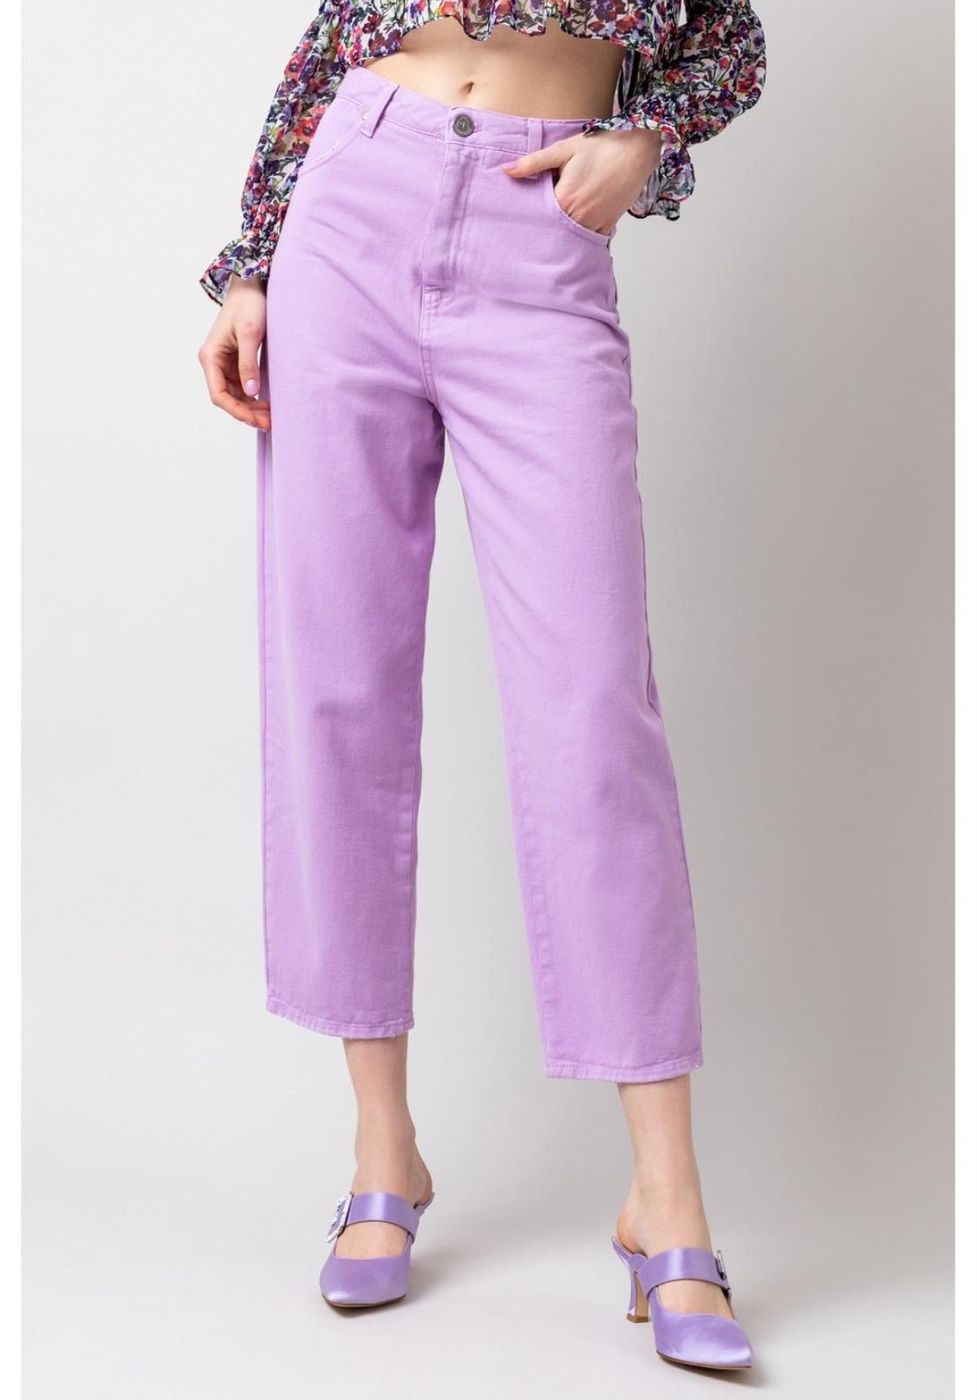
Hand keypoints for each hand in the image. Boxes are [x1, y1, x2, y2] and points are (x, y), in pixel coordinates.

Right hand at [198, 274, 271, 430]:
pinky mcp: (236, 362)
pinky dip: (253, 398)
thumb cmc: (249, 306)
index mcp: (210, 357)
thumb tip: (251, 393)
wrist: (251, 287)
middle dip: (246, 413)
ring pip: (236, 395)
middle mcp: (214, 363)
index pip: (219, 394)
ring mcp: (225, 364)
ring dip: (251, 408)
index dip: (237, 411)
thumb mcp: (250, 334)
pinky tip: (267, 405)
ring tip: (271, 417)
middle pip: (228, 398)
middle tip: (269, 423)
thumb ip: (248, 364)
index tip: (256, 420)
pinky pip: (243, 387)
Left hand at [502, 128, 662, 235]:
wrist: (637, 149)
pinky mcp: (608, 224)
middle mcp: (580, 215)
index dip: (532, 217)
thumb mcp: (564, 150)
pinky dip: (582, 232)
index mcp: (565, 198)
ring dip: (565, 233)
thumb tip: (506, 170)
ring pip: (573, 235)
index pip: (540, 217)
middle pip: (555, 230)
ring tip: (557, 227)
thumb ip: (534, 162)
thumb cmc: (602, 146)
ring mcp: (596, 222)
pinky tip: (576, 226)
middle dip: (546, 228)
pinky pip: (590, 236)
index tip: (522, 219)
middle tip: (534, 232)